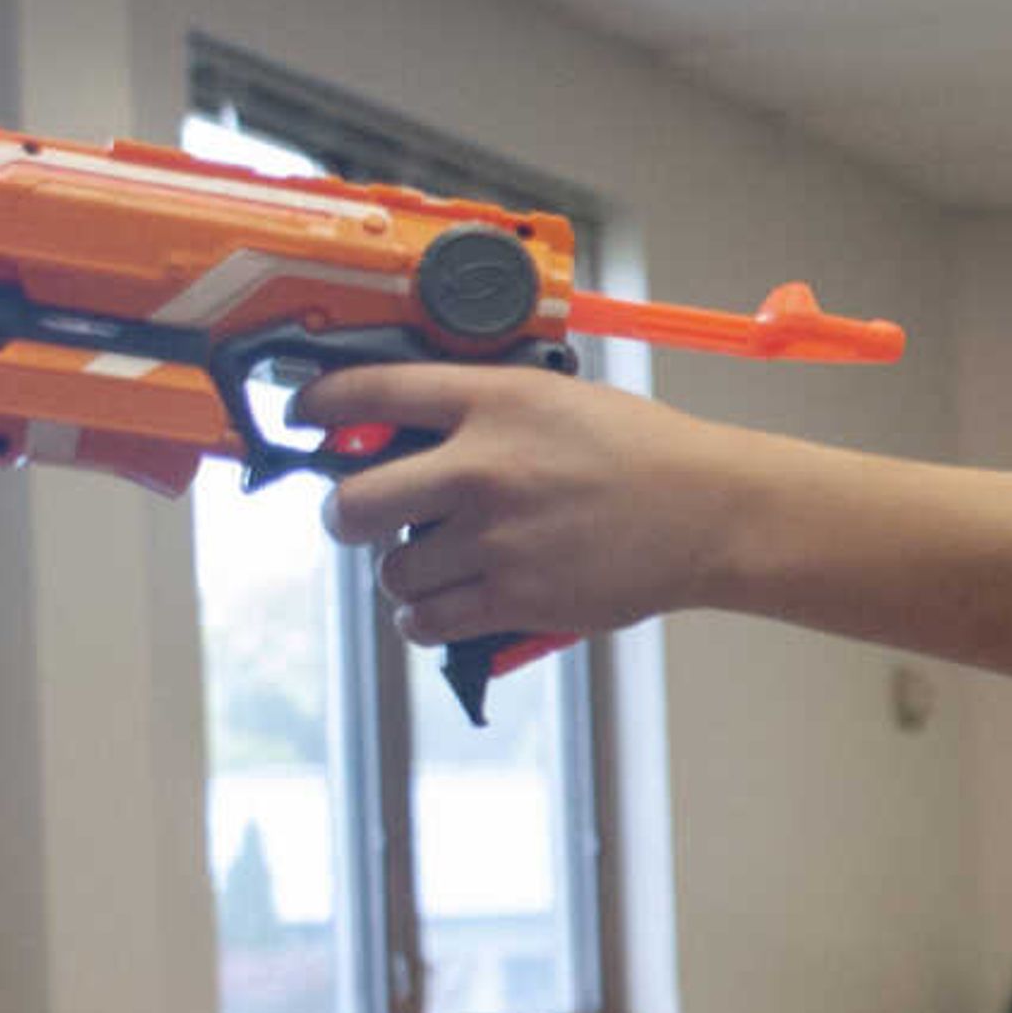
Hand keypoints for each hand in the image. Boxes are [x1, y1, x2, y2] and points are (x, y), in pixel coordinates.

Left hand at [306, 364, 733, 647]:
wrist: (709, 511)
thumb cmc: (643, 452)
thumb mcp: (557, 397)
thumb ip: (482, 410)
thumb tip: (411, 431)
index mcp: (491, 403)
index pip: (370, 392)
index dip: (318, 405)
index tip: (303, 415)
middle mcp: (482, 469)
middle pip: (356, 501)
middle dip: (344, 515)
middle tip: (353, 518)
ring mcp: (496, 540)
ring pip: (393, 571)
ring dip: (398, 573)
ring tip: (425, 567)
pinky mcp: (516, 597)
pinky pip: (428, 620)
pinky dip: (422, 618)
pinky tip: (438, 606)